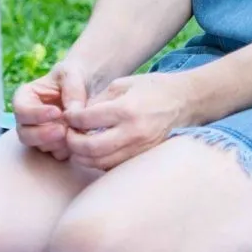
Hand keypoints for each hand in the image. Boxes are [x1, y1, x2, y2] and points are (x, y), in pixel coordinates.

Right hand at [11, 61, 94, 160]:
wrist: (88, 86)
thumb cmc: (74, 76)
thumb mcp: (72, 75)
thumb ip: (72, 92)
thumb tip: (72, 113)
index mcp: (25, 98)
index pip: (21, 110)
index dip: (36, 114)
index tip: (56, 112)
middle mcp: (28, 120)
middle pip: (25, 135)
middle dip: (43, 135)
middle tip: (63, 130)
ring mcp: (40, 135)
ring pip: (41, 147)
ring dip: (57, 143)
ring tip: (75, 132)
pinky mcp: (55, 146)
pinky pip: (57, 154)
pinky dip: (68, 150)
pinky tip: (81, 139)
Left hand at [60, 71, 204, 173]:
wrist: (184, 102)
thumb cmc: (151, 89)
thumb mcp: (122, 84)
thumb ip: (97, 101)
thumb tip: (75, 116)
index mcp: (126, 109)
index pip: (87, 120)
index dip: (71, 119)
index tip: (67, 116)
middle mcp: (133, 132)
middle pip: (90, 148)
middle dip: (72, 143)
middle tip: (67, 135)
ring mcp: (140, 149)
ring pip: (100, 162)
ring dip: (82, 156)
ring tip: (78, 145)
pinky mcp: (143, 158)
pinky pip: (114, 166)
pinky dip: (98, 162)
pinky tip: (94, 152)